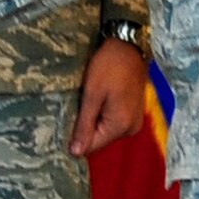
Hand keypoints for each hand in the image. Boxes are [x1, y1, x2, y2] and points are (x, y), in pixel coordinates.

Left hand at [69, 37, 147, 155]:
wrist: (130, 45)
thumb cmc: (109, 66)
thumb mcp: (92, 94)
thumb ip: (84, 124)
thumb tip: (75, 154)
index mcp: (121, 126)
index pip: (92, 146)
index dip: (76, 137)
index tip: (64, 120)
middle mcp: (131, 129)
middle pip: (99, 138)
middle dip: (85, 127)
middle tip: (74, 106)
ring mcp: (134, 121)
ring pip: (105, 130)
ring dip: (93, 119)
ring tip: (85, 100)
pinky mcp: (133, 112)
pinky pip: (113, 121)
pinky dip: (102, 113)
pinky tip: (96, 98)